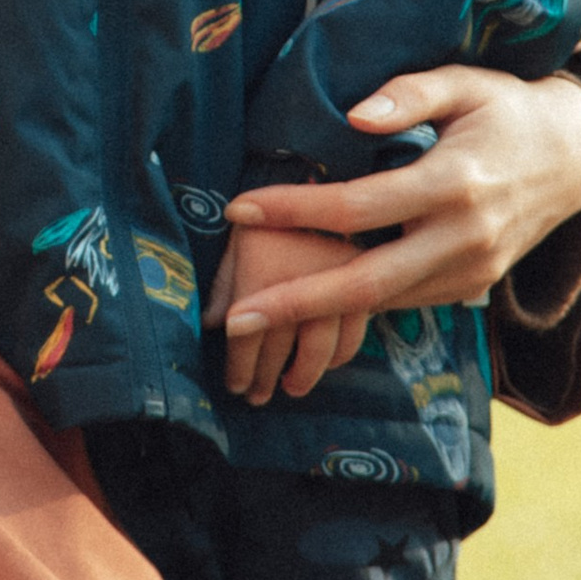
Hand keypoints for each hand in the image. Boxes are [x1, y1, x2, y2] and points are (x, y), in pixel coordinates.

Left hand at [211, 209, 368, 404]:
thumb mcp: (240, 238)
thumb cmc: (267, 213)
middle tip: (255, 395)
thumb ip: (226, 279)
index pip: (248, 332)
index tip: (234, 385)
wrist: (328, 184)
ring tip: (288, 388)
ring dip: (304, 373)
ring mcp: (340, 280)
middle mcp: (304, 276)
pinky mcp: (366, 279)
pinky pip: (354, 332)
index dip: (239, 365)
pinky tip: (324, 363)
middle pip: (282, 344)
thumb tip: (214, 322)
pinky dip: (339, 355)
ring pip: (321, 346)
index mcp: (266, 267)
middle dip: (266, 376)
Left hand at [221, 66, 580, 338]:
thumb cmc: (504, 110)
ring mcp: (471, 271)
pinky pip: (402, 302)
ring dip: (317, 314)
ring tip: (253, 316)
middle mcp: (464, 237)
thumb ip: (408, 94)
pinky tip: (307, 306)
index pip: (359, 206)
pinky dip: (354, 307)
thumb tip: (351, 117)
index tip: (238, 209)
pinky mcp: (472, 288)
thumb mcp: (464, 83)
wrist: (573, 159)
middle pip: (366, 281)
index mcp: (455, 183)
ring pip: (382, 302)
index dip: (296, 211)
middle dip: (297, 301)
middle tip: (234, 316)